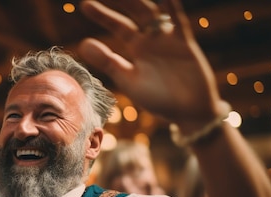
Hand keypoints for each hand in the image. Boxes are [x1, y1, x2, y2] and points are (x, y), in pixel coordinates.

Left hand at [78, 0, 227, 132]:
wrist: (188, 112)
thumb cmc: (158, 99)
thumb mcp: (129, 80)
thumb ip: (108, 62)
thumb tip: (82, 44)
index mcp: (137, 48)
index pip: (118, 25)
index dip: (103, 15)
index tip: (84, 4)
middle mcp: (152, 39)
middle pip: (135, 12)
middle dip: (121, 0)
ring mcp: (169, 39)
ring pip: (154, 12)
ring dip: (141, 1)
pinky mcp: (185, 43)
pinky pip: (178, 22)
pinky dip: (172, 8)